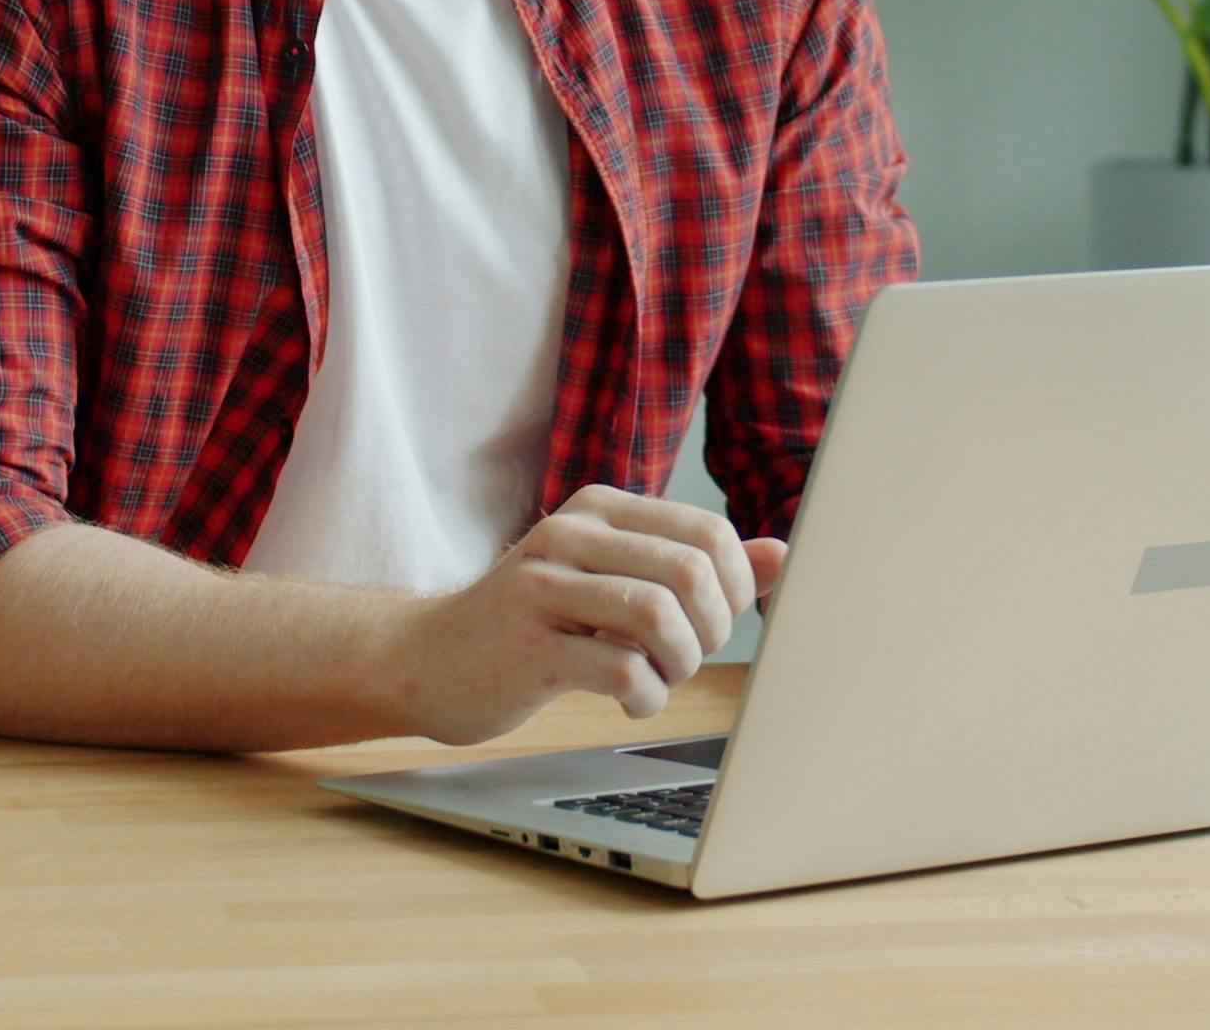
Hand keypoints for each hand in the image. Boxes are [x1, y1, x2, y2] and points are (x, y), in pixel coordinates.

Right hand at [374, 485, 785, 746]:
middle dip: (713, 630)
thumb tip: (781, 557)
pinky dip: (644, 696)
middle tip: (687, 656)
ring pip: (660, 617)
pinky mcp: (526, 647)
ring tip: (659, 678)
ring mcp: (542, 589)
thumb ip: (692, 565)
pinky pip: (620, 669)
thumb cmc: (535, 623)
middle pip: (692, 572)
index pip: (708, 531)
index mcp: (599, 509)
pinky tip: (629, 700)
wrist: (428, 659)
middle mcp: (570, 534)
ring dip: (681, 664)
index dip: (736, 587)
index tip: (717, 623)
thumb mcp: (611, 578)